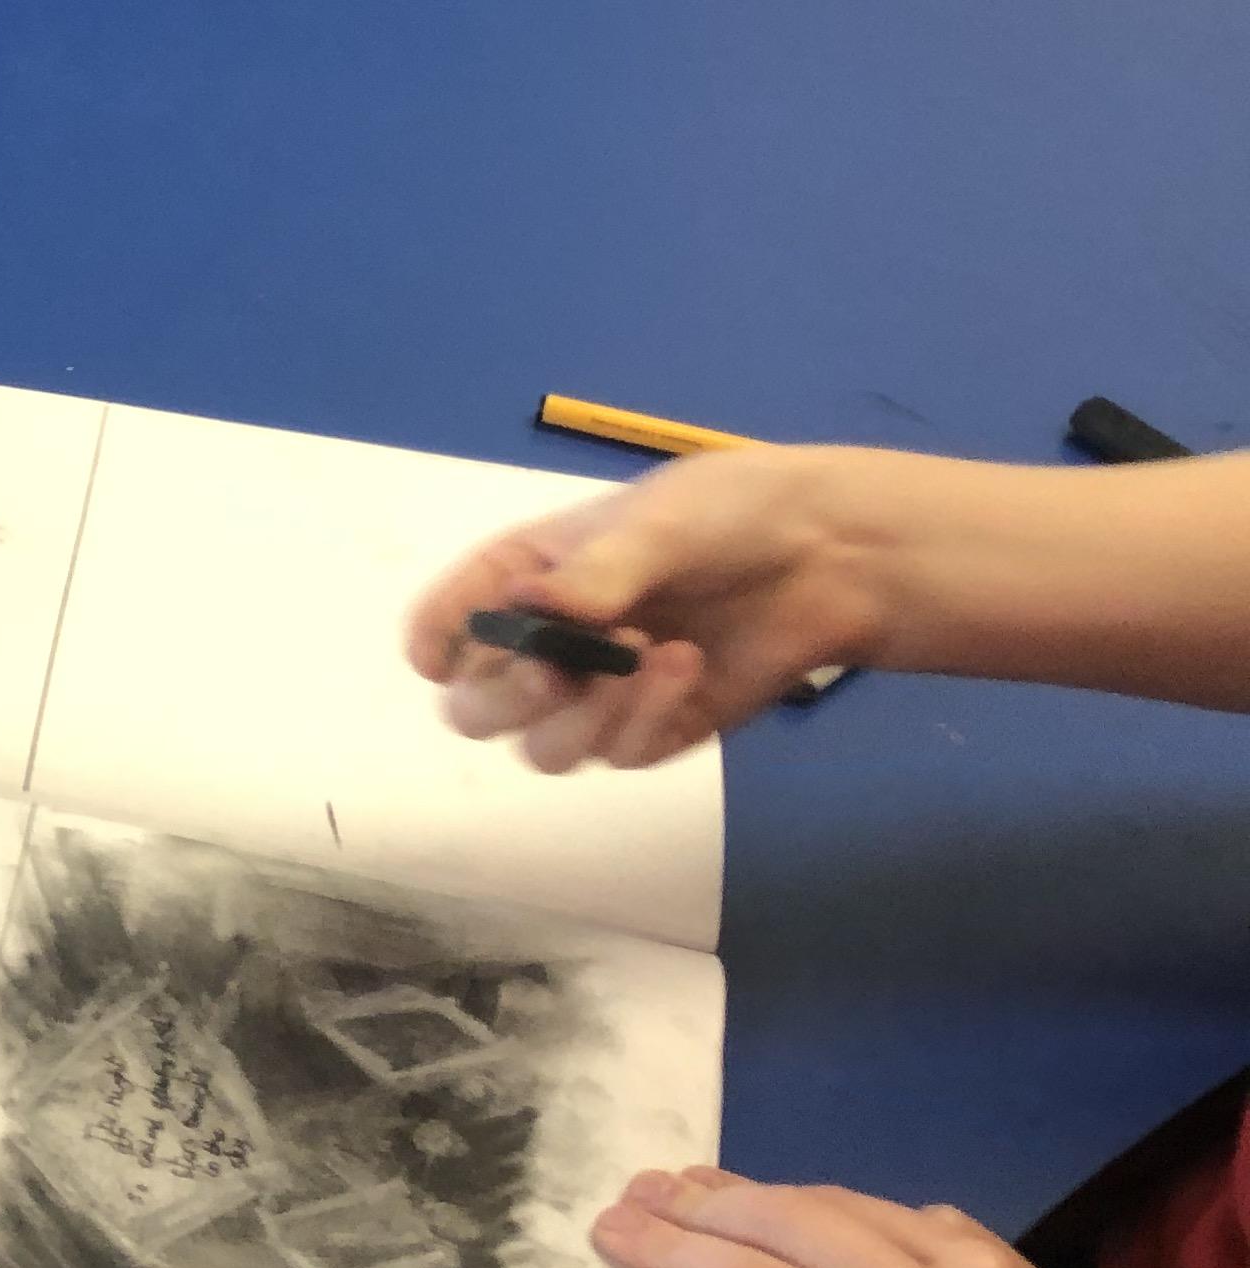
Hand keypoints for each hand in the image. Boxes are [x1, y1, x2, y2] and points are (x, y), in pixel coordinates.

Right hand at [400, 447, 892, 769]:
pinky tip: (685, 666)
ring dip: (582, 714)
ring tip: (643, 658)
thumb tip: (523, 604)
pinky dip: (643, 718)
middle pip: (476, 708)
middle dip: (508, 696)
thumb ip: (591, 575)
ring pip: (541, 748)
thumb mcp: (655, 525)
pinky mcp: (655, 731)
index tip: (446, 659)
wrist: (833, 554)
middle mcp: (546, 641)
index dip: (435, 644)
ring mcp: (598, 694)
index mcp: (522, 575)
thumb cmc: (727, 515)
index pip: (445, 622)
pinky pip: (617, 753)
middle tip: (554, 672)